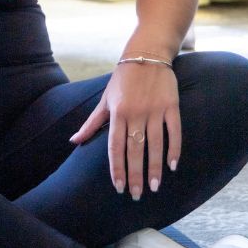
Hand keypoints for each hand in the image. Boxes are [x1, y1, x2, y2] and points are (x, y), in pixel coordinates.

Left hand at [70, 61, 179, 199]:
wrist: (147, 53)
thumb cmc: (123, 78)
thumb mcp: (105, 98)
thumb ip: (92, 122)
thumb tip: (73, 141)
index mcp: (117, 112)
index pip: (115, 147)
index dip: (117, 168)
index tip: (118, 187)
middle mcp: (136, 113)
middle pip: (134, 150)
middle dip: (135, 175)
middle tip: (137, 195)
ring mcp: (155, 109)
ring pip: (155, 144)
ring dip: (155, 167)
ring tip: (155, 187)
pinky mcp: (171, 105)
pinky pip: (174, 131)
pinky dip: (174, 149)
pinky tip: (173, 166)